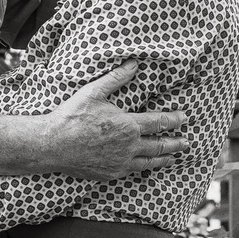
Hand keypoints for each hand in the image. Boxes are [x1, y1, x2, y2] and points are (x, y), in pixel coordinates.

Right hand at [40, 61, 186, 179]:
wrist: (51, 144)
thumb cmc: (71, 117)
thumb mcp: (93, 92)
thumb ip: (116, 78)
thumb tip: (134, 63)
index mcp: (129, 125)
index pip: (160, 122)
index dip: (174, 119)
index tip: (184, 117)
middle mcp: (130, 146)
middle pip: (161, 145)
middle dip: (176, 143)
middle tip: (186, 142)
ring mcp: (120, 163)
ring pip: (150, 162)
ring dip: (164, 158)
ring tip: (173, 158)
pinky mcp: (109, 174)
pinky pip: (132, 172)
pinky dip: (143, 168)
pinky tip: (145, 167)